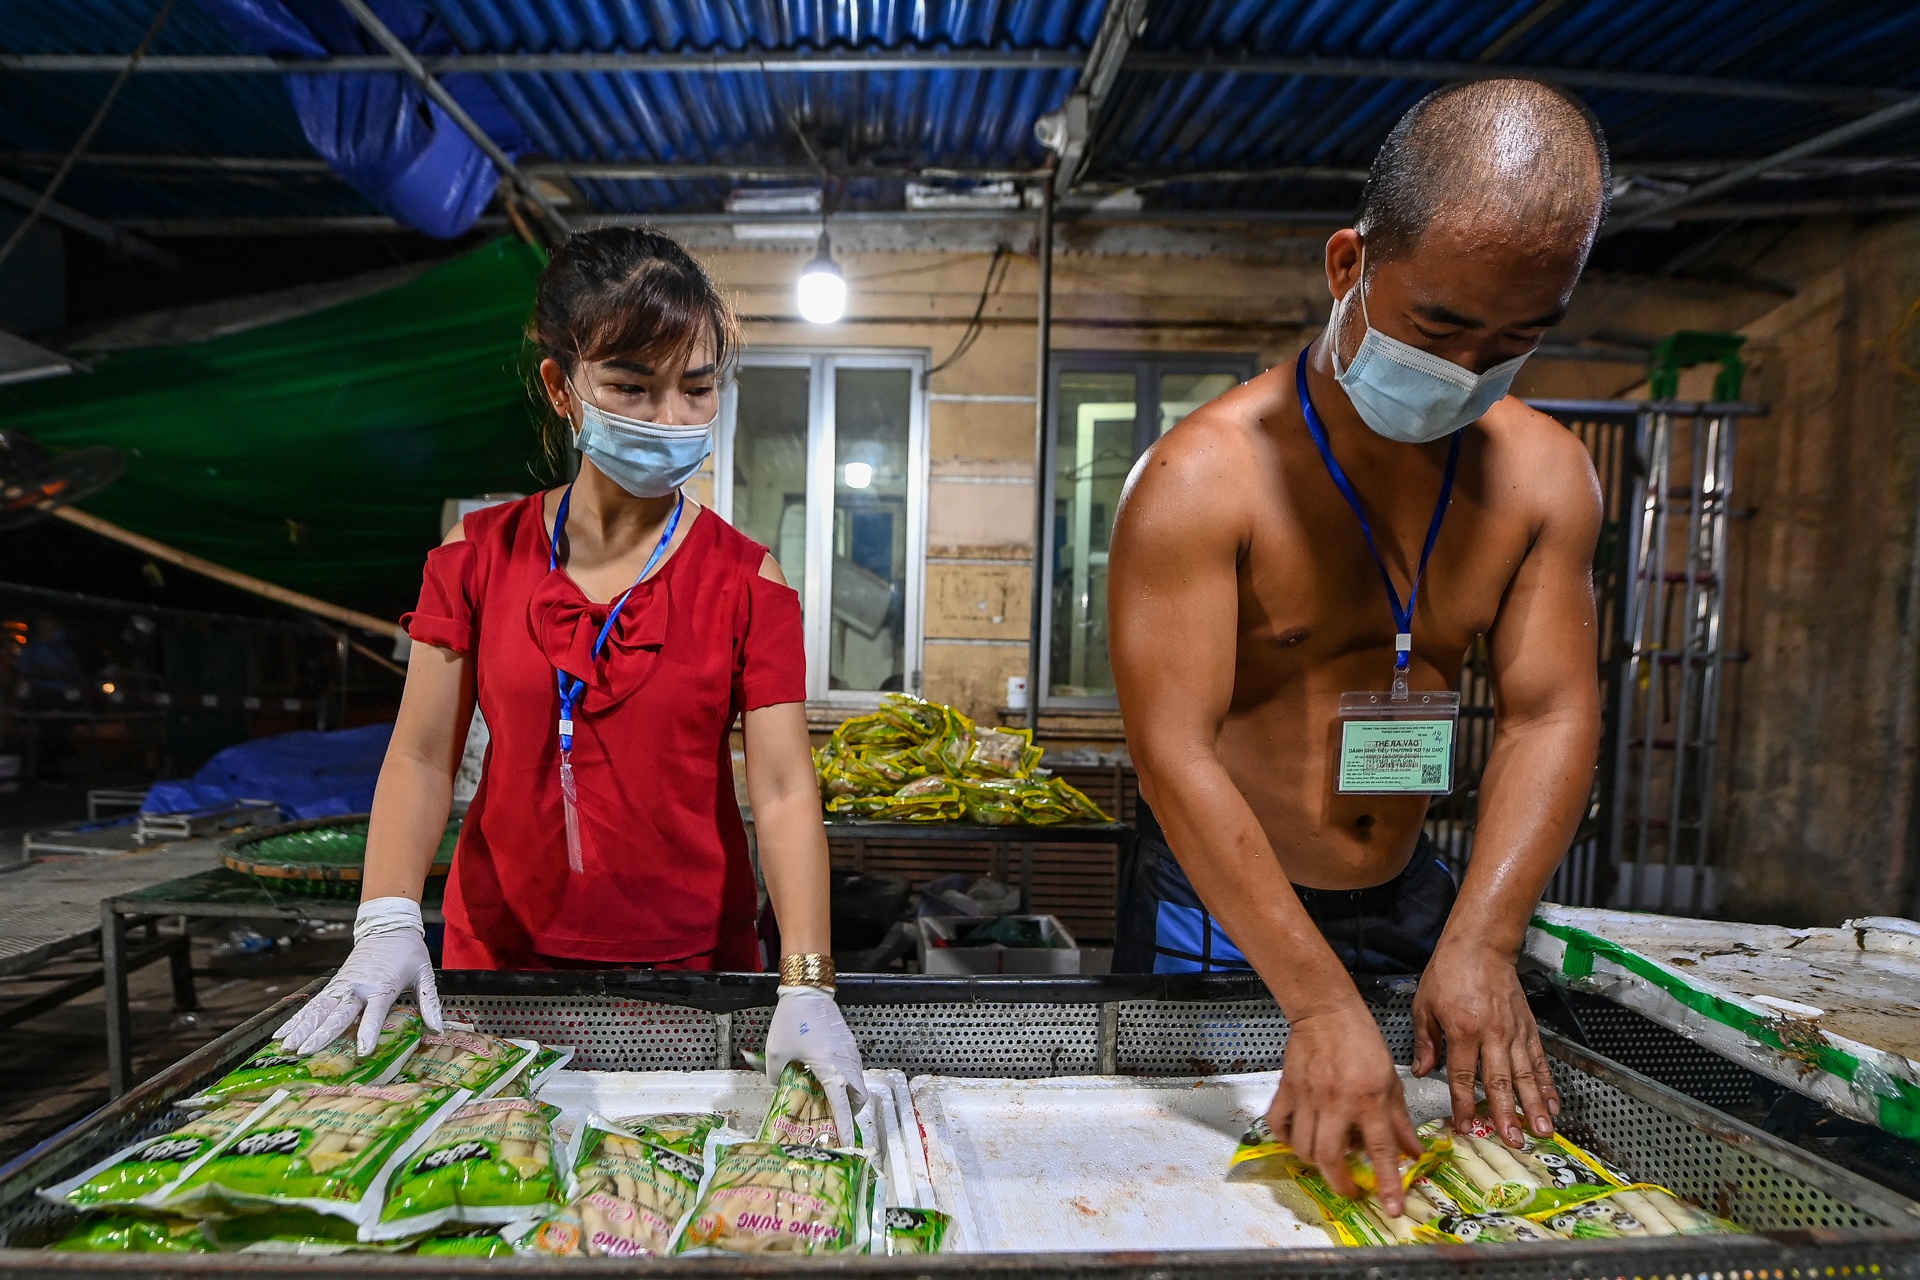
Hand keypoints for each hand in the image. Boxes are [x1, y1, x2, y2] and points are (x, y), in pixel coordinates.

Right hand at [274, 897, 442, 1055]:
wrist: (388, 925)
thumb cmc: (407, 952)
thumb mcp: (424, 973)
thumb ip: (429, 1001)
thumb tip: (438, 1028)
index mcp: (382, 986)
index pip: (374, 1012)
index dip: (368, 1031)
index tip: (362, 1050)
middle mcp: (358, 987)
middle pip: (338, 1012)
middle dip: (321, 1033)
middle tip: (305, 1051)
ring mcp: (343, 985)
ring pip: (318, 1008)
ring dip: (301, 1027)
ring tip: (285, 1046)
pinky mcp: (334, 984)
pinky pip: (313, 1003)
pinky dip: (297, 1018)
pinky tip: (282, 1033)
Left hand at [765, 985, 867, 1145]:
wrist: (808, 991)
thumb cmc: (791, 1021)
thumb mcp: (775, 1053)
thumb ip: (776, 1076)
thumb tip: (780, 1087)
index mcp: (829, 1068)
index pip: (842, 1105)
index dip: (844, 1126)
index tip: (847, 1143)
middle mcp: (846, 1062)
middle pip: (860, 1097)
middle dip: (850, 1112)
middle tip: (833, 1118)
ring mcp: (851, 1052)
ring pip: (858, 1082)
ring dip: (848, 1095)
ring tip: (827, 1098)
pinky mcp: (849, 1044)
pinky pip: (853, 1069)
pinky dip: (846, 1079)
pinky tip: (825, 1075)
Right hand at [1269, 1002, 1421, 1216]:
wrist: (1326, 1013)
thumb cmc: (1363, 1043)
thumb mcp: (1392, 1081)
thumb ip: (1400, 1120)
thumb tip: (1414, 1152)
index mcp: (1369, 1100)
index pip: (1381, 1150)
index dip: (1388, 1183)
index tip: (1392, 1209)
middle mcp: (1337, 1103)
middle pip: (1329, 1157)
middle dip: (1338, 1183)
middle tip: (1350, 1189)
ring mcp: (1308, 1097)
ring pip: (1303, 1147)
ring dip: (1314, 1162)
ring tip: (1326, 1160)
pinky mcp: (1287, 1089)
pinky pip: (1278, 1124)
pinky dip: (1285, 1139)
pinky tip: (1297, 1140)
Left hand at [1412, 941, 1558, 1146]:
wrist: (1481, 945)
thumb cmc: (1448, 973)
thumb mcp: (1424, 1004)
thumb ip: (1425, 1041)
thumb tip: (1422, 1072)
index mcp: (1463, 1030)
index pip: (1462, 1076)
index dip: (1463, 1104)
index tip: (1465, 1128)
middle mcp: (1492, 1034)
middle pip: (1500, 1081)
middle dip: (1507, 1114)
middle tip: (1514, 1141)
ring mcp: (1514, 1032)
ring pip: (1526, 1075)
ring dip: (1534, 1105)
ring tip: (1542, 1131)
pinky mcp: (1529, 1028)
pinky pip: (1539, 1061)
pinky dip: (1547, 1084)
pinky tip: (1553, 1105)